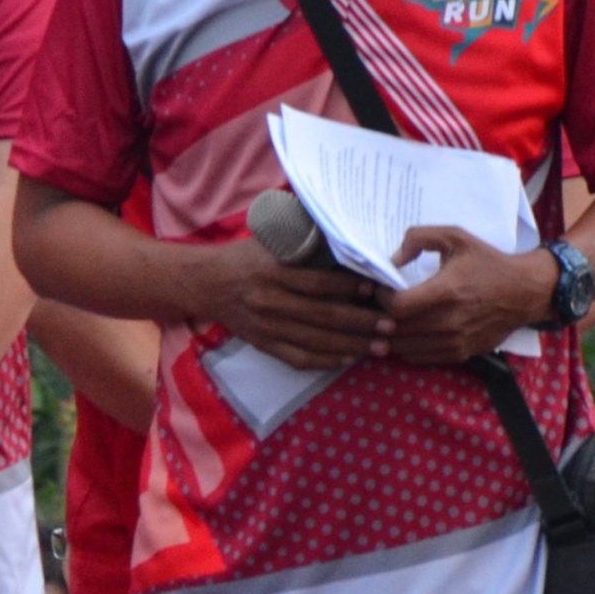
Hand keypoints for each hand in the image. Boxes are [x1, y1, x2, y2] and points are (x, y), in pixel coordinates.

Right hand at [194, 239, 387, 370]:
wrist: (204, 283)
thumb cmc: (242, 256)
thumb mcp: (267, 239)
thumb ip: (299, 237)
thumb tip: (340, 231)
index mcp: (272, 271)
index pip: (317, 283)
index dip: (347, 288)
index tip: (374, 290)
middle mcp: (269, 300)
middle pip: (323, 316)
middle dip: (361, 322)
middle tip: (390, 325)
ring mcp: (266, 326)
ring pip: (315, 341)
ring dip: (352, 345)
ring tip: (379, 347)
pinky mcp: (263, 343)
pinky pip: (298, 358)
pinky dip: (325, 361)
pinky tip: (348, 359)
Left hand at [380, 229, 554, 365]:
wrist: (525, 292)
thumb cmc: (487, 262)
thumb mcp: (455, 237)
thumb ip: (418, 238)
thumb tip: (393, 259)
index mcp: (447, 290)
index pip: (398, 306)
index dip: (381, 298)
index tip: (380, 289)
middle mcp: (450, 321)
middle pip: (397, 331)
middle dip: (380, 319)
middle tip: (377, 307)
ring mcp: (456, 341)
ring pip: (406, 348)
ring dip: (391, 336)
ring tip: (389, 320)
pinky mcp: (462, 353)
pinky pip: (422, 358)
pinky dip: (407, 348)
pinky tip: (407, 333)